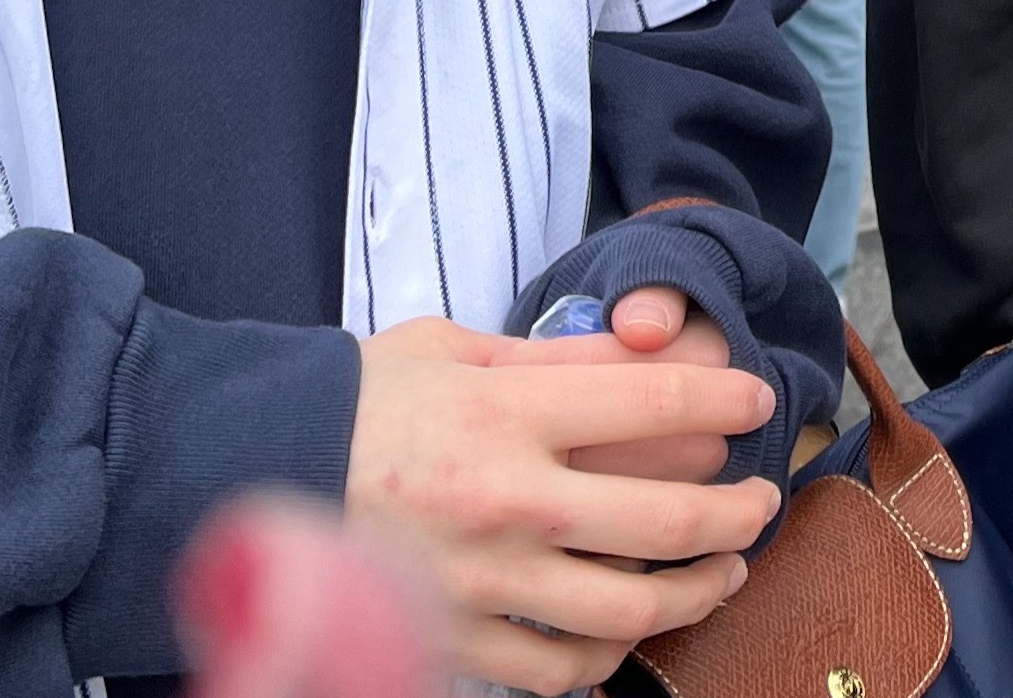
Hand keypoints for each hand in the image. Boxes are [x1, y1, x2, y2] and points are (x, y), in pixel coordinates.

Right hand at [347, 313, 781, 696]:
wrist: (250, 470)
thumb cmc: (361, 399)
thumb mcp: (460, 347)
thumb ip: (557, 357)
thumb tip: (648, 352)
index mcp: (510, 411)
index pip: (656, 406)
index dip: (726, 400)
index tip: (756, 400)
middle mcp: (508, 499)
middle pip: (666, 519)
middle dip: (738, 511)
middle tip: (762, 500)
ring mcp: (481, 581)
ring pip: (626, 608)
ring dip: (695, 592)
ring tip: (723, 572)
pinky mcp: (450, 640)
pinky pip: (554, 669)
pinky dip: (604, 658)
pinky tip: (627, 635)